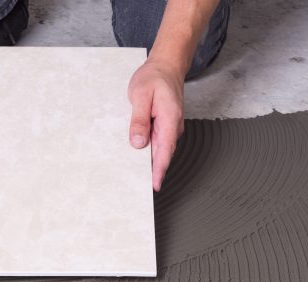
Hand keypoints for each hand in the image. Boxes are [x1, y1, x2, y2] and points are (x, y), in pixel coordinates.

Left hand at [127, 57, 184, 191]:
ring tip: (135, 178)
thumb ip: (139, 119)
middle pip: (163, 155)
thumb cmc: (154, 78)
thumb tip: (138, 142)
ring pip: (160, 151)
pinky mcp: (164, 128)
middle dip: (153, 172)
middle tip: (138, 188)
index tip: (154, 185)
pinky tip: (137, 158)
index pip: (165, 150)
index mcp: (169, 119)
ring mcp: (170, 128)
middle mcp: (173, 127)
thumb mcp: (140, 95)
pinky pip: (157, 144)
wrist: (165, 67)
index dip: (159, 170)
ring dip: (150, 164)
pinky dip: (149, 153)